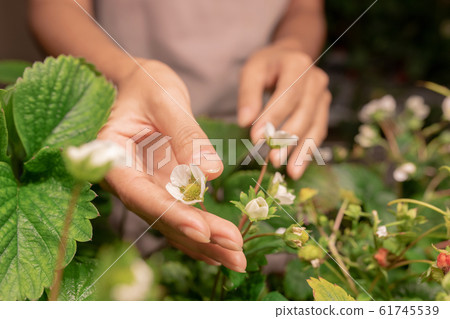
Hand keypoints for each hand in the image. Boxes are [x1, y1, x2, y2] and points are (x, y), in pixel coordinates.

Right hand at [98, 59, 245, 271]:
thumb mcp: (165, 99)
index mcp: (113, 159)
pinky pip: (182, 213)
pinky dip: (202, 232)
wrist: (141, 84)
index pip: (142, 194)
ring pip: (173, 222)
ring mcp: (146, 187)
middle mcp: (128, 181)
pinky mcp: (164, 188)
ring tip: (237, 261)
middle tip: (235, 255)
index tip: (202, 231)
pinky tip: (223, 249)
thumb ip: (186, 134)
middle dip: (199, 237)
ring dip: (205, 244)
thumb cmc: (145, 85)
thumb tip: (211, 172)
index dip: (172, 215)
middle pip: (161, 217)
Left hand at [237, 41, 330, 179]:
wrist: (290, 57)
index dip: (272, 117)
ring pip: (315, 127)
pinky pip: (318, 133)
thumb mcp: (252, 71)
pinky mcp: (323, 110)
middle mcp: (316, 80)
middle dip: (287, 139)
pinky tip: (297, 169)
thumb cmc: (268, 65)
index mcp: (297, 64)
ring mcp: (323, 95)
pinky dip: (308, 152)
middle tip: (272, 160)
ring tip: (290, 172)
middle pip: (304, 113)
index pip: (286, 95)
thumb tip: (245, 122)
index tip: (256, 138)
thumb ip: (248, 94)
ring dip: (302, 151)